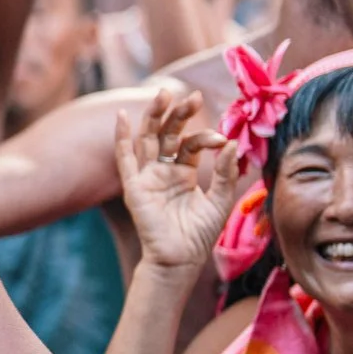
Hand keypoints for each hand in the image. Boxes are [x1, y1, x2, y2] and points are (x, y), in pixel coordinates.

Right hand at [114, 93, 241, 272]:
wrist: (181, 259)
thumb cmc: (200, 234)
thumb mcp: (220, 199)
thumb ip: (225, 172)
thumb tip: (231, 142)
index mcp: (183, 172)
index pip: (190, 144)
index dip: (204, 136)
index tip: (221, 137)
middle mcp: (163, 170)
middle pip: (168, 134)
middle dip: (178, 114)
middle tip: (192, 97)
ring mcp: (147, 176)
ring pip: (147, 139)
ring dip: (153, 116)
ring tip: (162, 94)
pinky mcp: (134, 186)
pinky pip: (125, 159)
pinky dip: (121, 137)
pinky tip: (121, 116)